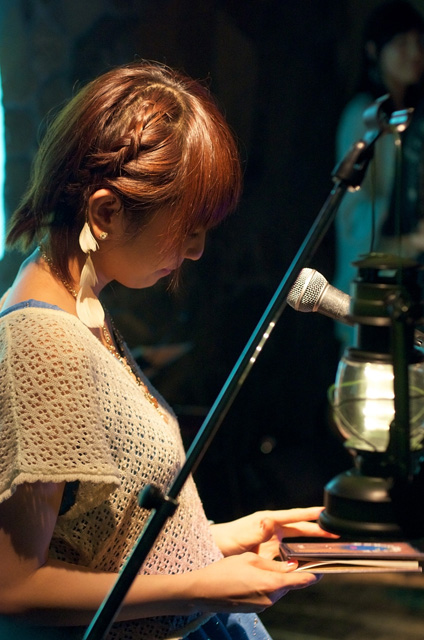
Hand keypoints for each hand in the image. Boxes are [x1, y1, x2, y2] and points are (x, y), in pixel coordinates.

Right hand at [187, 551, 319, 612]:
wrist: (204, 592)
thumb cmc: (225, 571)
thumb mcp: (251, 559)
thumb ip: (273, 564)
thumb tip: (291, 566)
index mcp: (272, 584)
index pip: (301, 581)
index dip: (314, 574)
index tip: (323, 569)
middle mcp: (271, 598)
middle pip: (289, 584)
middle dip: (290, 573)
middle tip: (286, 559)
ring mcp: (263, 606)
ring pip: (278, 589)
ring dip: (276, 579)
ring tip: (259, 567)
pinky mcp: (256, 609)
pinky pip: (268, 595)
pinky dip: (266, 585)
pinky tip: (252, 577)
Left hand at [210, 507, 336, 558]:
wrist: (215, 549)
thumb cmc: (227, 539)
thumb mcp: (243, 535)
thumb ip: (258, 530)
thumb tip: (270, 520)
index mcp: (269, 520)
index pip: (293, 516)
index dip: (310, 514)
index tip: (325, 511)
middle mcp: (273, 528)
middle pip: (299, 529)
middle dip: (317, 531)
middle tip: (335, 533)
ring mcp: (272, 541)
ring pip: (296, 542)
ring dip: (310, 545)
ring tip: (328, 548)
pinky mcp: (270, 553)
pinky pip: (288, 556)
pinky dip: (299, 559)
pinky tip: (308, 565)